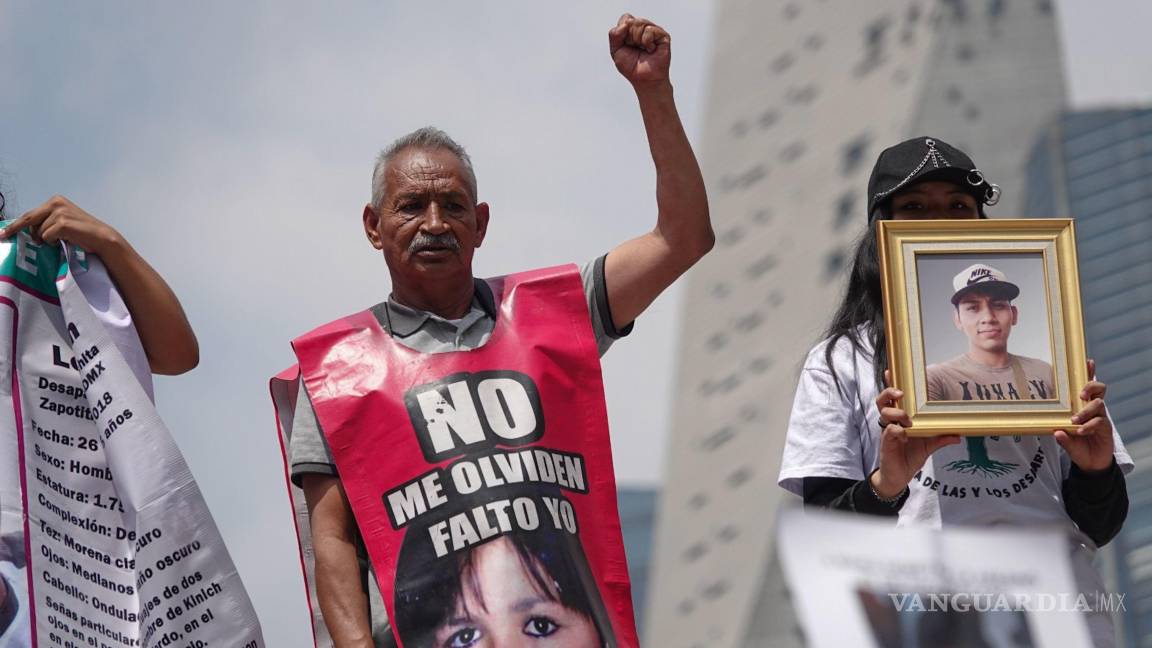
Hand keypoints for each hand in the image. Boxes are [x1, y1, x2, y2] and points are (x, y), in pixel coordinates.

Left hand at [0, 195, 121, 254]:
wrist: (101, 238)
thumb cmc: (82, 233)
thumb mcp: (62, 222)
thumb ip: (46, 221)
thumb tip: (25, 230)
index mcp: (55, 200)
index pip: (29, 214)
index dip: (14, 225)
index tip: (3, 233)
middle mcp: (56, 203)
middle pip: (28, 220)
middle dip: (19, 231)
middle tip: (6, 237)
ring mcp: (59, 212)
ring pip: (38, 231)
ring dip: (46, 239)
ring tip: (59, 240)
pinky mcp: (63, 223)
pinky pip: (47, 236)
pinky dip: (53, 242)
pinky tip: (64, 240)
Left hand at [609, 14, 670, 85]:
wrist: (644, 80)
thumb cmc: (631, 67)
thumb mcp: (615, 50)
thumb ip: (614, 35)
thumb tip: (626, 24)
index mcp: (632, 30)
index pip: (625, 18)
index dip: (622, 31)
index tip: (626, 45)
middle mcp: (643, 28)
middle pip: (631, 21)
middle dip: (629, 38)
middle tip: (636, 49)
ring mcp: (654, 31)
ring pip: (640, 23)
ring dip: (637, 40)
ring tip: (643, 50)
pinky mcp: (663, 35)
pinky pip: (649, 30)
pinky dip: (646, 42)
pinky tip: (650, 50)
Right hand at [872, 373, 960, 497]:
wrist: (899, 476)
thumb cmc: (910, 457)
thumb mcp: (929, 446)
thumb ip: (941, 439)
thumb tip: (958, 435)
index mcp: (899, 419)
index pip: (893, 399)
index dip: (890, 384)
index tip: (891, 371)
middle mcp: (891, 423)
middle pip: (882, 401)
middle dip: (889, 393)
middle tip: (900, 393)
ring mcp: (887, 432)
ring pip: (884, 414)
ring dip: (895, 412)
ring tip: (906, 418)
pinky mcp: (886, 443)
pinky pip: (889, 431)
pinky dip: (896, 430)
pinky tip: (903, 433)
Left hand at [1054, 359, 1114, 472]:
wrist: (1091, 463)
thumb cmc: (1078, 446)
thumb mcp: (1066, 441)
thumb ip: (1062, 437)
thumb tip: (1056, 432)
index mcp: (1082, 407)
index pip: (1087, 388)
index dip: (1089, 374)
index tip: (1088, 362)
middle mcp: (1093, 409)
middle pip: (1098, 390)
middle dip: (1090, 387)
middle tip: (1081, 394)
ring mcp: (1101, 418)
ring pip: (1099, 404)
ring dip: (1086, 410)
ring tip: (1075, 419)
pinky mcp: (1106, 428)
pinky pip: (1100, 421)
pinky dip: (1090, 425)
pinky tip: (1081, 430)